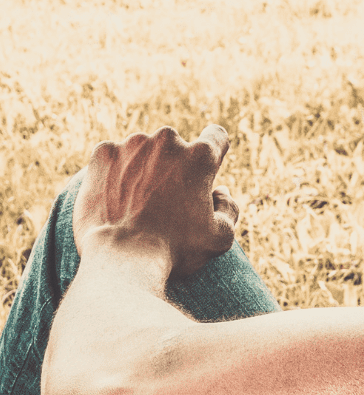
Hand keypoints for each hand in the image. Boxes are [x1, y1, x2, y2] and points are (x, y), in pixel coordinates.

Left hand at [73, 125, 238, 278]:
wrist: (122, 259)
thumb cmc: (175, 250)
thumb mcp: (221, 236)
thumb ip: (229, 207)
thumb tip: (220, 191)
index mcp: (201, 156)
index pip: (216, 136)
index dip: (214, 152)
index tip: (205, 167)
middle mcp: (168, 141)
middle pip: (176, 146)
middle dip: (173, 166)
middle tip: (165, 199)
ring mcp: (132, 144)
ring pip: (143, 150)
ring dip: (143, 168)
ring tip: (136, 202)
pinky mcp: (103, 153)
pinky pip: (114, 156)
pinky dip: (115, 172)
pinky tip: (115, 198)